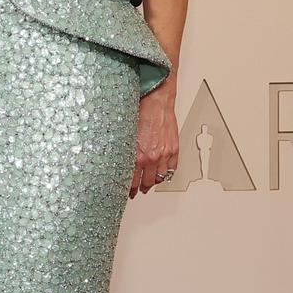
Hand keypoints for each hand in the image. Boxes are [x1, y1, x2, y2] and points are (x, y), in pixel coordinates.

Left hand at [131, 80, 178, 197]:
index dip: (129, 188)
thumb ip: (125, 150)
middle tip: (138, 191)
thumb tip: (118, 161)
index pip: (132, 180)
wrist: (157, 100)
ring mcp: (165, 154)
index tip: (127, 192)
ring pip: (160, 177)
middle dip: (141, 188)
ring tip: (149, 185)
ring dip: (154, 183)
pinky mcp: (174, 149)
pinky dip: (167, 174)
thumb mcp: (126, 134)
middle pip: (147, 182)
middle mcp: (152, 157)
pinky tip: (162, 175)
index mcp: (138, 155)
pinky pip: (172, 168)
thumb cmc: (141, 111)